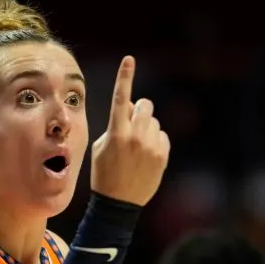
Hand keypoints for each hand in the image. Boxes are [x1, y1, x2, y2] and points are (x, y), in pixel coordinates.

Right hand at [90, 56, 170, 205]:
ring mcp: (150, 147)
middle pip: (145, 105)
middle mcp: (135, 137)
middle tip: (132, 124)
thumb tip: (128, 108)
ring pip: (153, 121)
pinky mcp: (162, 156)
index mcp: (115, 133)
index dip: (124, 77)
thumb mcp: (101, 147)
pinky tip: (146, 157)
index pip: (120, 98)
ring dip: (146, 128)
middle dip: (139, 110)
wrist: (119, 204)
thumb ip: (115, 125)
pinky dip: (155, 142)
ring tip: (136, 148)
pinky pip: (163, 136)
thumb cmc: (104, 173)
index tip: (129, 59)